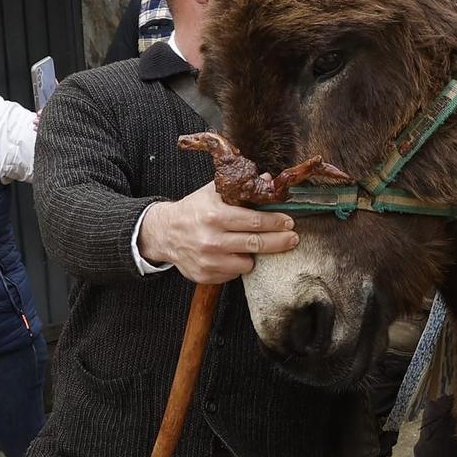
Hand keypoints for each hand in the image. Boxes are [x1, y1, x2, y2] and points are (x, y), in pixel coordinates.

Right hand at [139, 181, 298, 284]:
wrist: (164, 233)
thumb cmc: (192, 210)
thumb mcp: (212, 192)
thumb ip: (240, 189)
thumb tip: (268, 181)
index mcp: (214, 215)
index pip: (254, 221)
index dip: (276, 222)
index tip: (289, 222)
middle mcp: (211, 239)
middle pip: (256, 243)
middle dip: (280, 241)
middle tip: (292, 238)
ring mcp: (208, 260)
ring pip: (247, 263)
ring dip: (255, 255)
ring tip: (252, 245)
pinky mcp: (205, 275)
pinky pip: (234, 274)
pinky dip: (238, 265)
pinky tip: (232, 254)